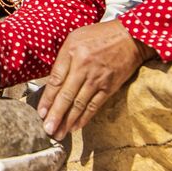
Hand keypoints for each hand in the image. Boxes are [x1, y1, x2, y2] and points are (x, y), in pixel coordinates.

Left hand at [37, 21, 150, 138]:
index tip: (41, 112)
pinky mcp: (110, 87)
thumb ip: (63, 58)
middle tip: (47, 130)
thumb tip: (53, 82)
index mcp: (72, 52)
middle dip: (55, 115)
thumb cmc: (99, 36)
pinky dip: (85, 118)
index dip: (47, 99)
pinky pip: (94, 106)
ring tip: (59, 134)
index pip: (55, 80)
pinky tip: (76, 127)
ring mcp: (98, 79)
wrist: (130, 37)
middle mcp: (83, 67)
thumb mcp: (75, 38)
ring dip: (68, 121)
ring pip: (80, 104)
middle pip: (66, 96)